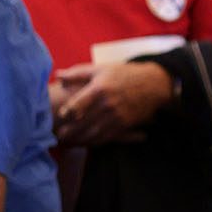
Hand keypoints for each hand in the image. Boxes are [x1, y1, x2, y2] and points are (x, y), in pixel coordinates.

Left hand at [51, 61, 173, 145]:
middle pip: (82, 122)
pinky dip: (95, 142)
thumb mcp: (101, 69)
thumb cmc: (124, 74)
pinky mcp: (125, 124)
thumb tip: (58, 76)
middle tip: (58, 135)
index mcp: (99, 88)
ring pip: (94, 133)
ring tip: (70, 141)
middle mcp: (108, 104)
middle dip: (69, 130)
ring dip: (80, 139)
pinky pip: (107, 137)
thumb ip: (78, 73)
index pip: (76, 105)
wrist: (153, 83)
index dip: (65, 114)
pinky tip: (87, 142)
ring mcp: (117, 116)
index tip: (58, 117)